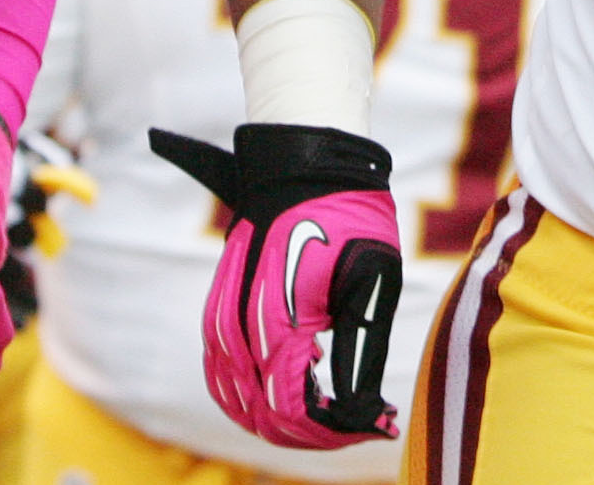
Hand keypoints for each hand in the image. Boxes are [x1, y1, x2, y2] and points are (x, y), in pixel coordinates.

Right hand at [150, 124, 403, 448]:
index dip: (334, 431)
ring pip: (234, 398)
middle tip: (358, 419)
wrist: (302, 161)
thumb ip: (363, 353)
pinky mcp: (219, 306)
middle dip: (310, 431)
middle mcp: (240, 324)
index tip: (374, 424)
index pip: (291, 411)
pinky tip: (290, 384)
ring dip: (278, 415)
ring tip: (327, 406)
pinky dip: (251, 392)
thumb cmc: (346, 214)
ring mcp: (223, 315)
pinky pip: (221, 370)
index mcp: (278, 319)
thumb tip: (369, 415)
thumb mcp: (374, 282)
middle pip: (260, 415)